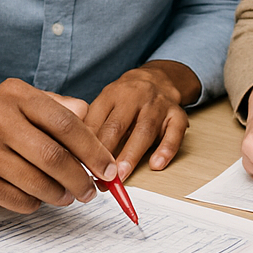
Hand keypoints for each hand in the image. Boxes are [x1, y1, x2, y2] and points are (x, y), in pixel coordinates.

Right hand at [0, 78, 117, 213]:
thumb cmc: (6, 126)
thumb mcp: (31, 105)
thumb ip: (63, 109)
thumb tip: (92, 120)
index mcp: (14, 95)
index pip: (65, 123)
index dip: (93, 149)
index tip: (109, 168)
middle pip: (52, 157)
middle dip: (80, 178)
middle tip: (92, 191)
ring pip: (37, 184)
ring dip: (60, 195)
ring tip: (68, 195)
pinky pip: (20, 201)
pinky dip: (36, 203)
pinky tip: (35, 195)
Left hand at [84, 60, 197, 179]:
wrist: (159, 77)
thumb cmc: (127, 96)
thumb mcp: (106, 101)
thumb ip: (93, 124)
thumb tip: (75, 155)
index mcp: (113, 94)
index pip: (96, 120)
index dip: (86, 145)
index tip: (79, 167)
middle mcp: (135, 97)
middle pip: (118, 125)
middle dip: (106, 152)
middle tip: (98, 175)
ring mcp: (158, 105)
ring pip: (144, 129)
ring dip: (132, 154)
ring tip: (121, 175)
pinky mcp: (177, 114)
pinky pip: (174, 132)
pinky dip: (166, 149)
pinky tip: (156, 164)